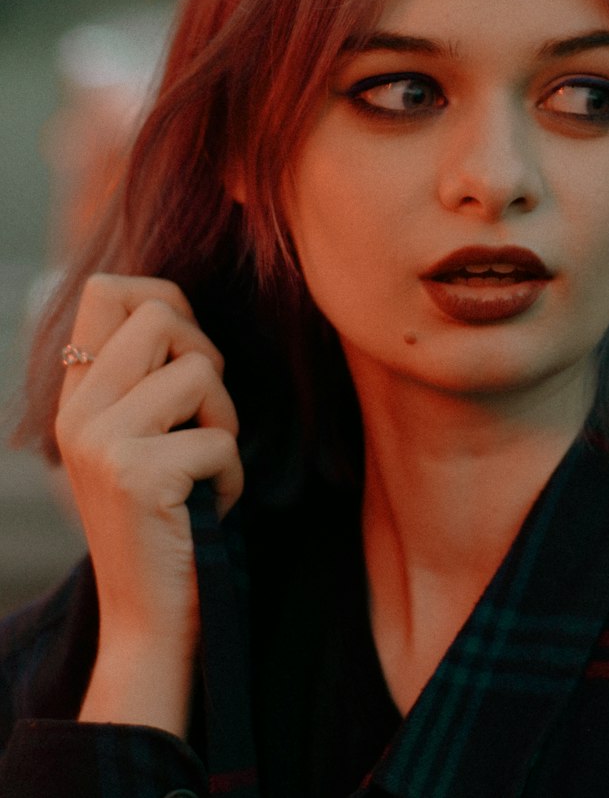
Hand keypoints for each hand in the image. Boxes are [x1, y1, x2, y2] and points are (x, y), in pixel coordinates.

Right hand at [55, 273, 242, 732]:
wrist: (147, 620)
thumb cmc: (167, 519)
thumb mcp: (141, 434)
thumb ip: (145, 374)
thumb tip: (175, 304)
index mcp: (77, 396)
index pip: (107, 289)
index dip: (167, 301)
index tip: (186, 354)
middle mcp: (78, 412)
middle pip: (160, 313)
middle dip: (205, 358)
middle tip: (202, 420)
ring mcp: (101, 442)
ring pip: (200, 370)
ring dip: (224, 423)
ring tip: (202, 470)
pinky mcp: (136, 475)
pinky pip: (219, 440)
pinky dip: (231, 477)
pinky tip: (205, 510)